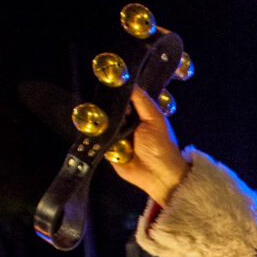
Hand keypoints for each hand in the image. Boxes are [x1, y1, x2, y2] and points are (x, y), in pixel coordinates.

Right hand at [108, 88, 189, 207]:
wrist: (158, 174)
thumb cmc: (161, 146)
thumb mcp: (154, 118)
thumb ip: (142, 100)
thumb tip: (129, 82)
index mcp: (139, 114)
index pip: (124, 98)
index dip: (117, 92)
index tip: (108, 83)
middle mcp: (126, 123)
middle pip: (110, 109)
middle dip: (106, 105)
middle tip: (103, 101)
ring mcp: (116, 136)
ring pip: (102, 122)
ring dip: (101, 120)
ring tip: (101, 116)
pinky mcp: (107, 149)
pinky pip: (98, 139)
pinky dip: (97, 135)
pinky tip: (96, 129)